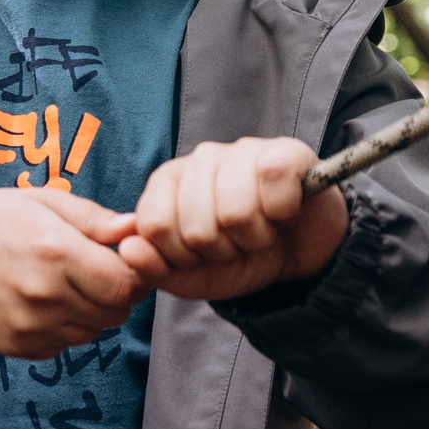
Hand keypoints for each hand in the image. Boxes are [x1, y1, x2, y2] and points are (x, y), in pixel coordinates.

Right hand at [0, 186, 146, 357]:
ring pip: (92, 332)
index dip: (132, 275)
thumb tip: (136, 229)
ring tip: (60, 286)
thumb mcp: (40, 202)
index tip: (119, 262)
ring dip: (88, 313)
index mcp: (55, 251)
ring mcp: (29, 326)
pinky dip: (61, 329)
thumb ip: (94, 218)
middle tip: (90, 273)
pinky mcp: (16, 347)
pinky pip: (62, 345)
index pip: (126, 285)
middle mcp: (45, 295)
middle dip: (112, 294)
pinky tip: (39, 304)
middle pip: (114, 313)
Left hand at [117, 137, 345, 302]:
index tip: (201, 255)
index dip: (181, 256)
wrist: (300, 259)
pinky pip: (272, 180)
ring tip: (261, 231)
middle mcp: (200, 160)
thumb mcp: (190, 277)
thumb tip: (128, 250)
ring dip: (254, 238)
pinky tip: (284, 212)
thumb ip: (152, 268)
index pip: (153, 225)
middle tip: (237, 243)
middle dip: (222, 250)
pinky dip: (282, 212)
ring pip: (235, 210)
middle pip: (195, 225)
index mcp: (167, 184)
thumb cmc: (240, 260)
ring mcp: (241, 151)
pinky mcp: (285, 152)